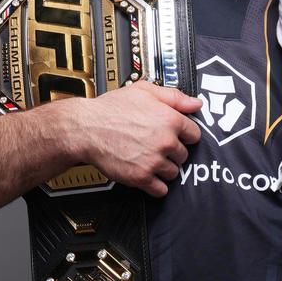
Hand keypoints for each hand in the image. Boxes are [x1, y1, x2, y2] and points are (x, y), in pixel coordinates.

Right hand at [60, 81, 201, 196]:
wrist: (85, 128)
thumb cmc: (111, 109)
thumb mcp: (144, 91)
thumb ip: (174, 97)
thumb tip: (196, 104)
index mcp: (170, 119)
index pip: (194, 135)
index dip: (184, 135)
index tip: (175, 136)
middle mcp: (165, 141)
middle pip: (184, 155)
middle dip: (172, 152)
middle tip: (157, 147)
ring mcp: (154, 161)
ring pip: (173, 173)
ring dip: (164, 169)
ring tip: (149, 159)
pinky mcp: (141, 177)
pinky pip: (160, 190)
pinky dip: (156, 186)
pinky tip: (147, 174)